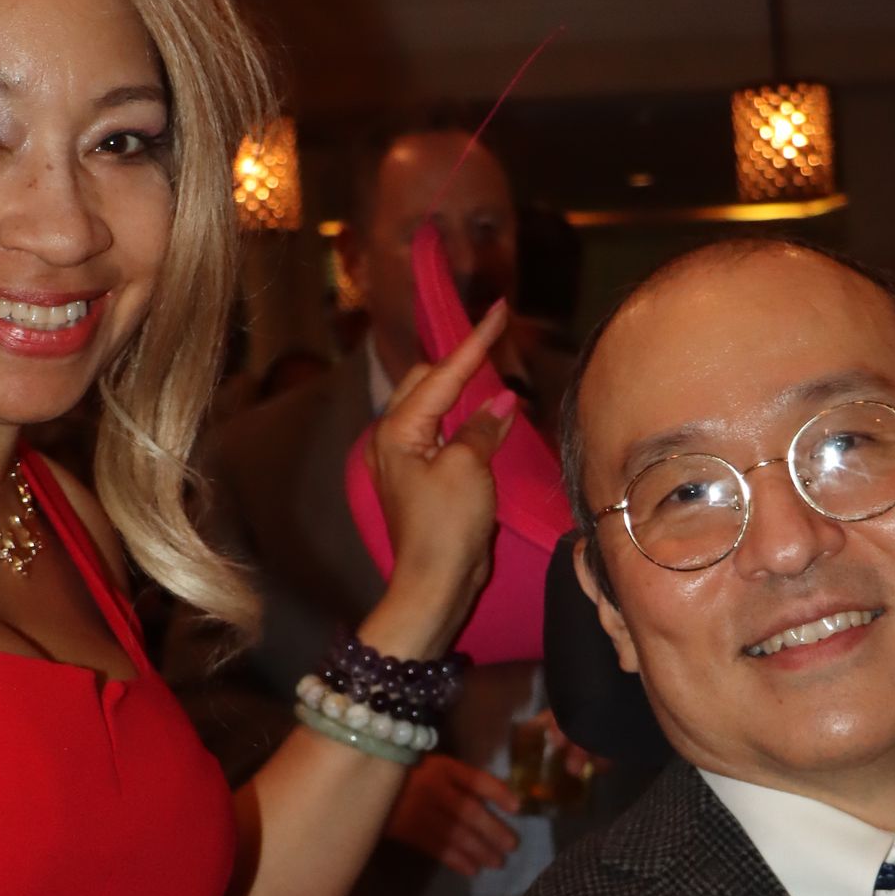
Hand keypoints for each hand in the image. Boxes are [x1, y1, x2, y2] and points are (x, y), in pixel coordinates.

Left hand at [364, 300, 517, 652]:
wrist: (434, 584)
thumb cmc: (447, 527)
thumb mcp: (469, 469)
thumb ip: (483, 427)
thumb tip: (502, 401)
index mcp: (398, 430)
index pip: (442, 374)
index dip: (474, 343)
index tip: (498, 311)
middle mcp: (392, 439)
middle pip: (425, 382)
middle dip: (459, 362)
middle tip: (496, 344)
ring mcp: (403, 460)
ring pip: (431, 407)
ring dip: (461, 392)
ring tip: (493, 374)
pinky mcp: (419, 479)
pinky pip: (440, 434)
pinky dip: (461, 421)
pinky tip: (484, 417)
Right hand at [386, 754, 521, 876]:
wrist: (363, 785)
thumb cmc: (404, 774)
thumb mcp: (431, 765)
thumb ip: (455, 779)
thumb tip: (489, 802)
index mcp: (442, 768)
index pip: (476, 780)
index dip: (498, 793)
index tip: (517, 808)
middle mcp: (434, 789)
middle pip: (470, 811)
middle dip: (494, 830)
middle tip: (512, 846)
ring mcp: (420, 811)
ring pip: (456, 834)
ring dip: (480, 850)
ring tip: (497, 862)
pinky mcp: (408, 831)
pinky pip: (437, 848)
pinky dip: (456, 860)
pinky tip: (472, 870)